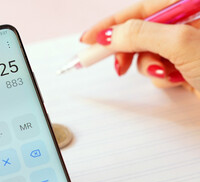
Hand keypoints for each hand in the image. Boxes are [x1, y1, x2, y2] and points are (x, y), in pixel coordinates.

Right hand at [81, 0, 199, 96]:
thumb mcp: (182, 43)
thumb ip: (140, 33)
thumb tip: (109, 34)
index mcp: (187, 6)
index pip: (139, 9)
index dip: (109, 24)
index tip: (88, 39)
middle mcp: (186, 22)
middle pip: (139, 32)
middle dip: (129, 51)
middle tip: (115, 66)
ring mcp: (185, 45)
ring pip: (146, 54)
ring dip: (151, 68)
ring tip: (168, 74)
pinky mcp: (184, 65)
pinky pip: (158, 69)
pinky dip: (163, 78)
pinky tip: (178, 81)